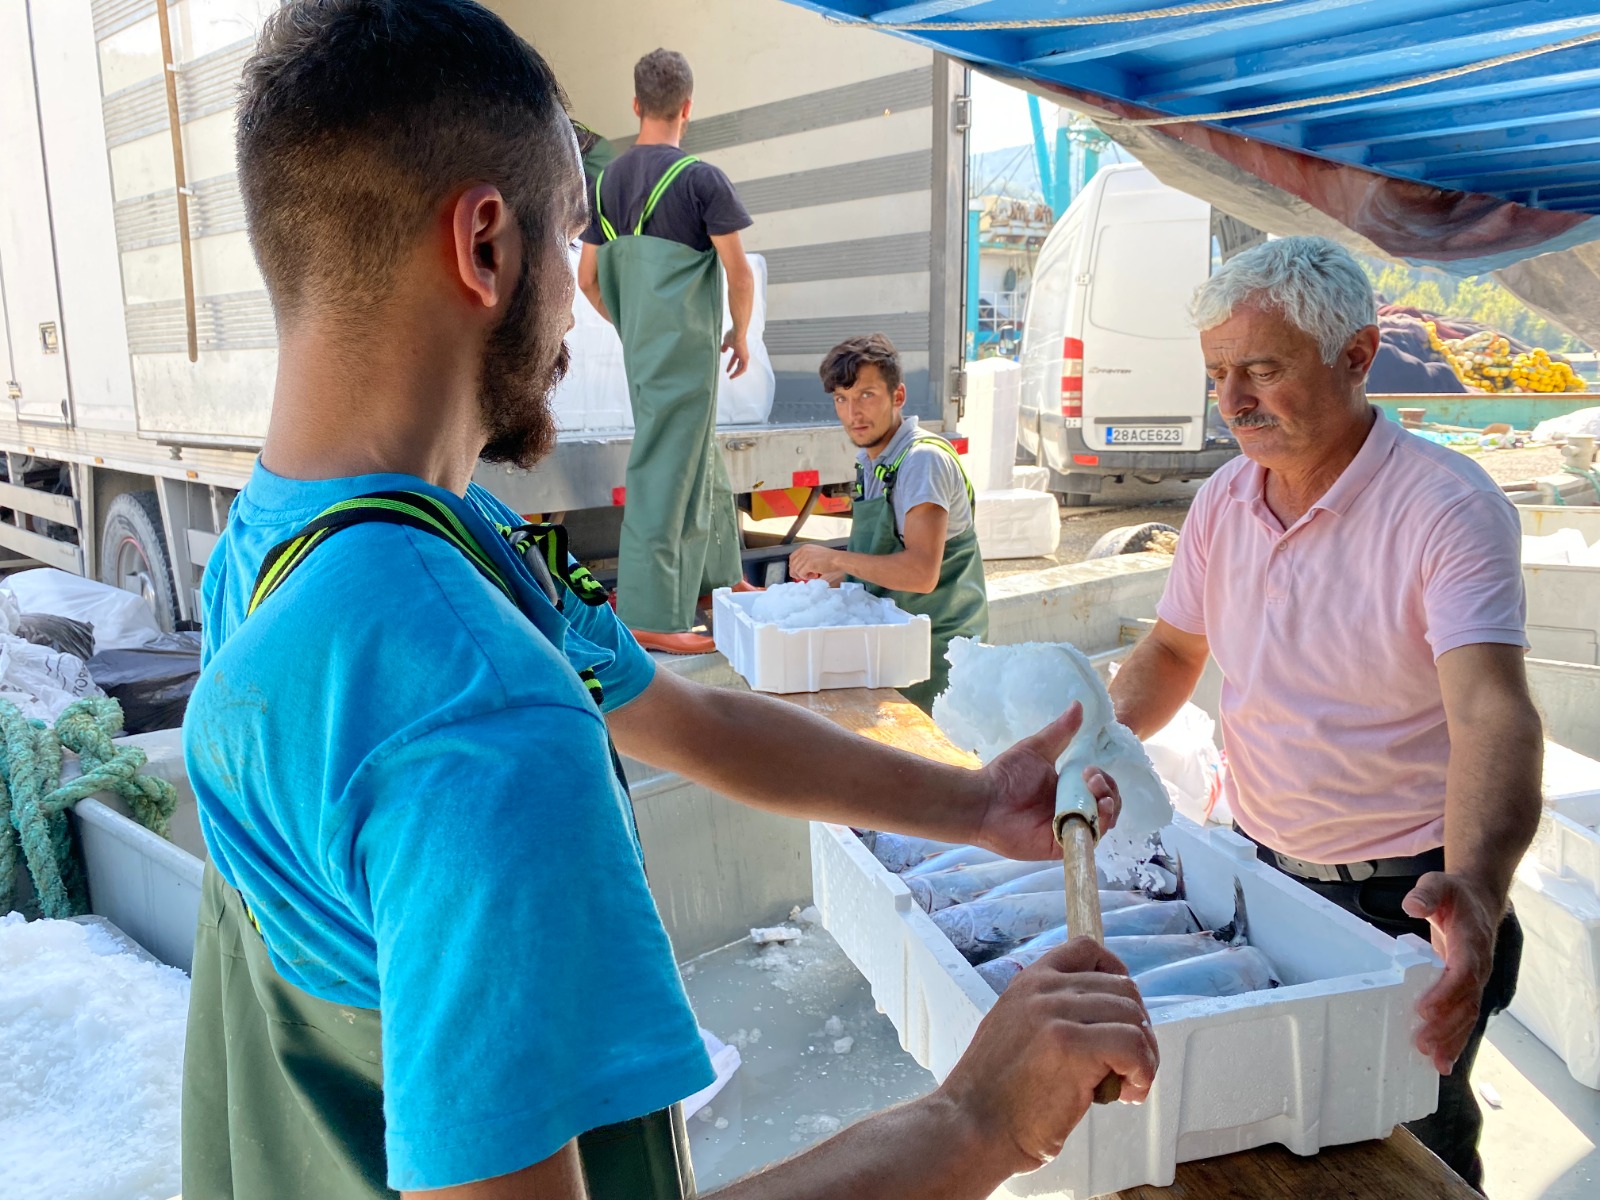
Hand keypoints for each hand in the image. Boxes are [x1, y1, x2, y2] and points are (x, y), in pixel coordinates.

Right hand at [722, 331, 749, 378]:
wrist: (737, 334)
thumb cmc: (732, 335)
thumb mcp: (726, 342)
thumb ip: (724, 347)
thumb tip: (722, 351)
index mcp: (738, 349)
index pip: (734, 359)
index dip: (730, 365)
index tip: (726, 370)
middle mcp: (742, 353)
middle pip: (739, 364)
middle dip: (734, 370)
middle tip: (729, 375)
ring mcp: (744, 356)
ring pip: (742, 367)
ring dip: (737, 373)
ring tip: (731, 377)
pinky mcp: (745, 358)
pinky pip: (743, 368)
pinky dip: (739, 372)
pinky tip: (734, 375)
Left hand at [787, 544, 841, 581]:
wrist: (838, 559)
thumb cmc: (830, 558)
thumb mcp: (815, 554)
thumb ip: (806, 558)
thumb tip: (799, 568)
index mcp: (804, 547)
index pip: (792, 557)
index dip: (793, 566)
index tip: (797, 572)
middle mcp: (803, 551)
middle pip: (792, 564)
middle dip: (796, 572)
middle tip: (803, 576)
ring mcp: (805, 557)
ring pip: (796, 570)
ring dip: (802, 575)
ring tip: (812, 575)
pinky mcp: (809, 564)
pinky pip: (801, 574)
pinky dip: (806, 577)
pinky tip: (814, 576)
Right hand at [937, 938, 1157, 1172]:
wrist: (970, 1127)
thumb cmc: (995, 1096)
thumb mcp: (1015, 1031)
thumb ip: (1050, 1015)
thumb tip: (1101, 1023)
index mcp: (1028, 982)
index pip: (1086, 949)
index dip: (1117, 975)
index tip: (1122, 1014)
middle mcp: (1043, 989)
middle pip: (1123, 988)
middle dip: (1138, 1028)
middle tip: (1129, 1067)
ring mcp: (1055, 1014)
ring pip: (1133, 1017)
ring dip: (1144, 1055)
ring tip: (1127, 1085)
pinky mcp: (1071, 1046)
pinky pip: (1133, 1046)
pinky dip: (1144, 1072)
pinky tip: (1127, 1094)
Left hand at [975, 703, 1122, 861]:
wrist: (983, 800)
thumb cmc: (1006, 775)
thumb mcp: (1037, 749)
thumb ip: (1060, 731)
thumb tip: (1078, 705)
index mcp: (1068, 790)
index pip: (1101, 789)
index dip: (1104, 780)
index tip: (1089, 770)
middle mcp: (1071, 810)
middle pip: (1107, 806)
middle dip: (1109, 792)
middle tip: (1091, 781)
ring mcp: (1067, 829)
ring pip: (1101, 824)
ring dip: (1108, 809)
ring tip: (1099, 796)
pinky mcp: (1060, 847)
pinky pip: (1086, 841)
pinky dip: (1096, 829)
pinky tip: (1096, 815)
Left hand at [1402, 872, 1500, 1073]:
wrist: (1479, 902)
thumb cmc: (1455, 895)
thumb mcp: (1438, 884)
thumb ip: (1426, 894)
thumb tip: (1412, 906)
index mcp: (1471, 943)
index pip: (1462, 973)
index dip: (1445, 993)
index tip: (1423, 1009)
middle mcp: (1478, 966)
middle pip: (1465, 1002)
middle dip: (1445, 1025)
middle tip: (1421, 1043)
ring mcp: (1475, 981)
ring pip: (1467, 1016)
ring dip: (1450, 1039)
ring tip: (1431, 1059)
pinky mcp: (1467, 989)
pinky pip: (1464, 1018)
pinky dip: (1454, 1041)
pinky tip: (1441, 1063)